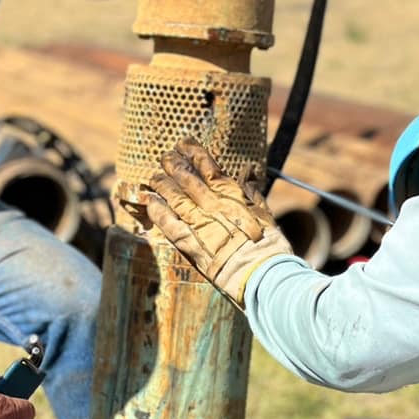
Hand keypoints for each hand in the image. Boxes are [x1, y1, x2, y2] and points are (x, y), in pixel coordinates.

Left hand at [147, 139, 292, 308]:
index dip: (194, 153)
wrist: (262, 275)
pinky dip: (157, 210)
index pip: (209, 168)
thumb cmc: (269, 247)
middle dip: (174, 165)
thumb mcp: (265, 215)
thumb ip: (253, 193)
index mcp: (232, 197)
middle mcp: (213, 206)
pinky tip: (149, 201)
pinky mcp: (190, 245)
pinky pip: (168, 224)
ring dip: (162, 185)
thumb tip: (249, 172)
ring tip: (154, 177)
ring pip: (175, 197)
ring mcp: (200, 224)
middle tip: (164, 157)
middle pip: (187, 179)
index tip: (184, 144)